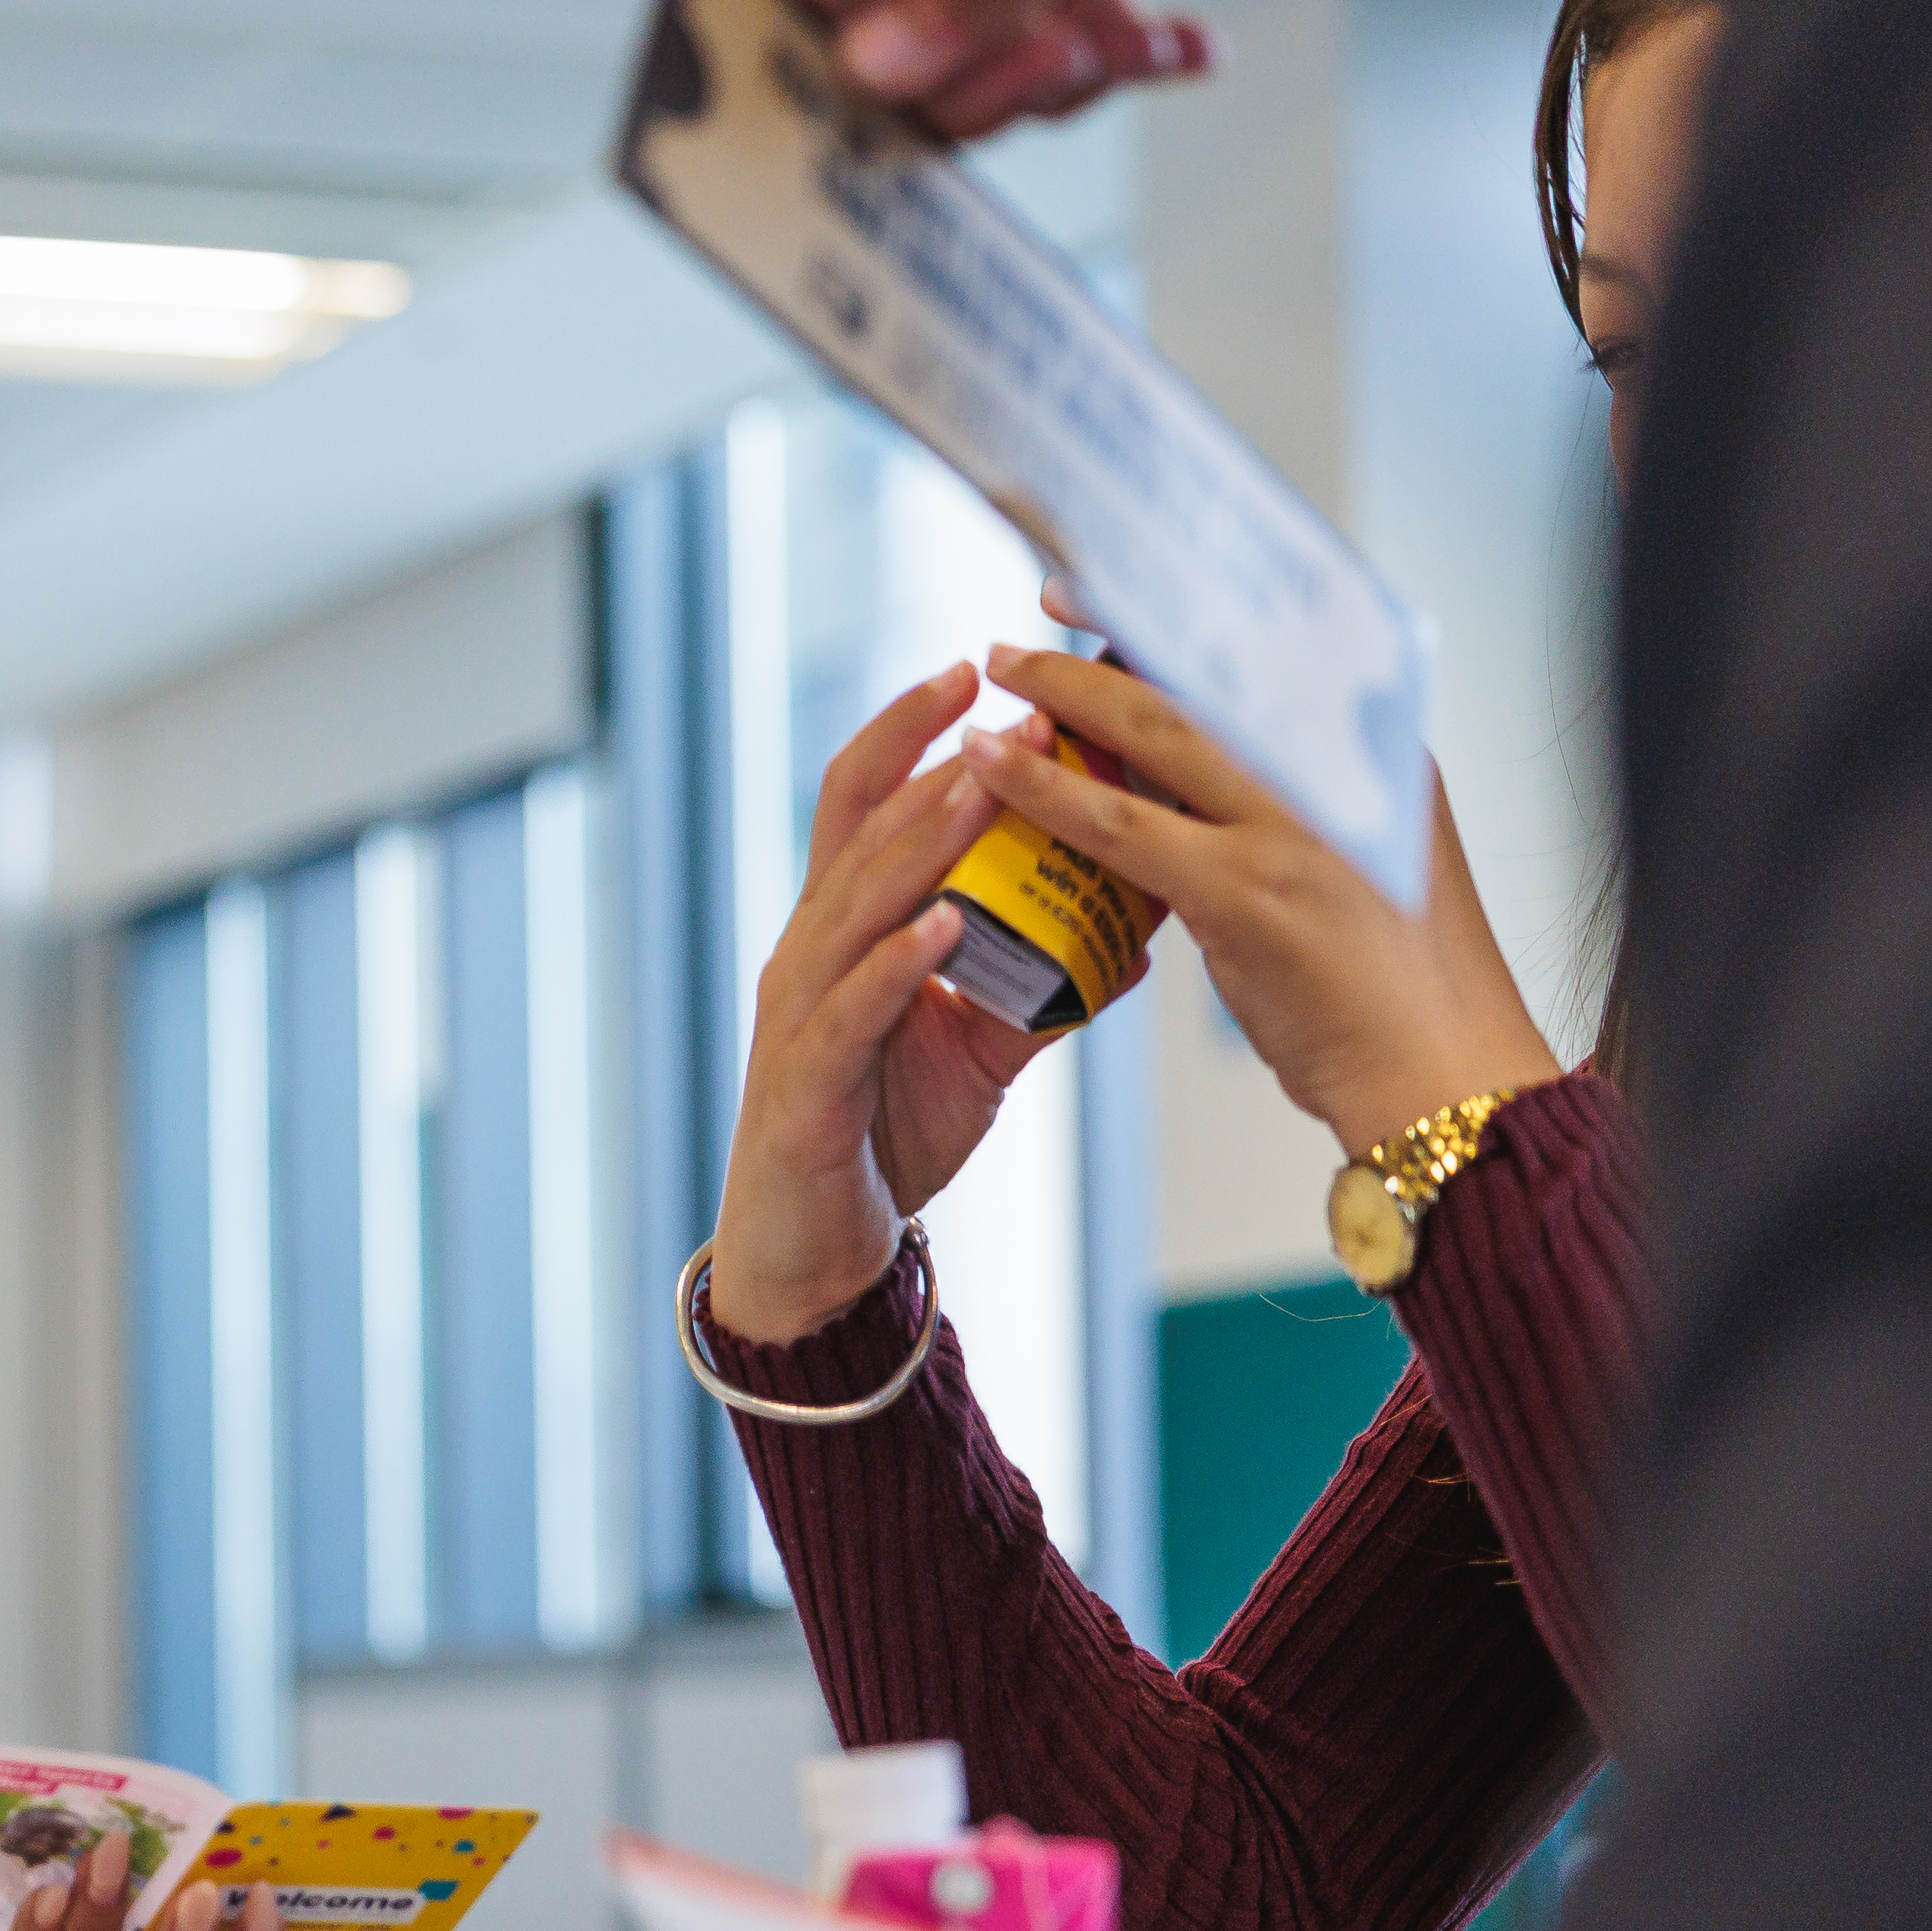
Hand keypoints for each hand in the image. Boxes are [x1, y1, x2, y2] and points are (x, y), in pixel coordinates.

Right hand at [704, 664, 1048, 1343]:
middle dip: (930, 764)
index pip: (862, 809)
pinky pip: (848, 1012)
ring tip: (982, 789)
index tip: (972, 673)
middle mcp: (808, 958)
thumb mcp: (976, 1051)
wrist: (816, 1257)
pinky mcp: (804, 1089)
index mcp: (843, 937)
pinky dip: (896, 966)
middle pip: (855, 835)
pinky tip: (945, 929)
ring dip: (918, 846)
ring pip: (849, 908)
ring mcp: (799, 1020)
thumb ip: (1037, 989)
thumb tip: (1132, 943)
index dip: (908, 736)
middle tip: (1003, 704)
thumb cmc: (882, 1138)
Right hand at [780, 0, 1366, 131]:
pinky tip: (1176, 41)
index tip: (929, 113)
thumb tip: (874, 64)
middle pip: (901, 19)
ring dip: (1059, 61)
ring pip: (982, 25)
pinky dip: (1111, 34)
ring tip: (1138, 48)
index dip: (859, 63)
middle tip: (1067, 65)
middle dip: (985, 69)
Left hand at [965, 641, 1556, 1157]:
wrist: (1444, 1080)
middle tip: (1043, 598)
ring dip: (1063, 691)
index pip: (1269, 651)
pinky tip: (989, 763)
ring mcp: (1295, 828)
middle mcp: (1343, 768)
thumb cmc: (1395, 983)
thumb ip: (1290, 803)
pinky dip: (1044, 787)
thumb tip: (1196, 756)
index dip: (1184, 610)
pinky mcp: (1247, 892)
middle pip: (1209, 667)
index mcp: (1376, 751)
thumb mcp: (1358, 861)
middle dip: (1116, 625)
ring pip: (1156, 729)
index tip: (1121, 582)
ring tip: (999, 666)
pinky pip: (1119, 822)